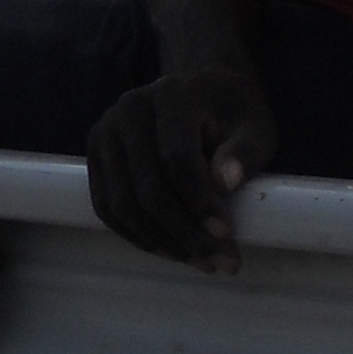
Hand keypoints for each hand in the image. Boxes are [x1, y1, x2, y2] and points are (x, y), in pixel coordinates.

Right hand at [84, 62, 278, 274]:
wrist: (202, 91)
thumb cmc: (232, 112)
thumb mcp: (255, 125)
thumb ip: (245, 151)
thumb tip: (224, 182)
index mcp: (172, 94)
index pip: (176, 157)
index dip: (199, 201)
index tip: (226, 234)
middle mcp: (131, 108)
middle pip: (146, 186)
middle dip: (183, 232)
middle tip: (219, 261)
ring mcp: (107, 130)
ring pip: (122, 202)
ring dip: (161, 241)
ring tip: (200, 261)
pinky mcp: (97, 153)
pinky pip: (107, 206)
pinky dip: (136, 236)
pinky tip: (171, 250)